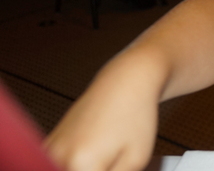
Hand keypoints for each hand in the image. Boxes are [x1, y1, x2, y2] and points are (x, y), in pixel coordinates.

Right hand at [45, 65, 159, 170]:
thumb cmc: (135, 115)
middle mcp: (57, 157)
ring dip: (87, 170)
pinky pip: (57, 167)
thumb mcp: (135, 161)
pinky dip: (75, 168)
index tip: (116, 169)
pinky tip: (96, 158)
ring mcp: (48, 150)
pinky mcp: (48, 145)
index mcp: (80, 165)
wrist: (126, 81)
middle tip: (114, 163)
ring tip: (108, 158)